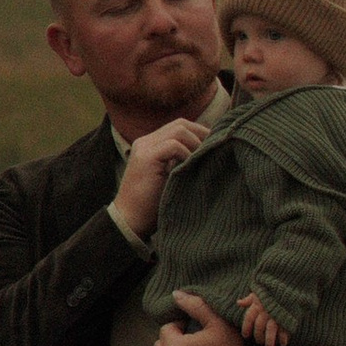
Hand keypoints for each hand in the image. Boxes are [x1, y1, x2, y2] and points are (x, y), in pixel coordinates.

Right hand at [110, 114, 211, 239]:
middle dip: (202, 134)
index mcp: (151, 144)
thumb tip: (210, 153)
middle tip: (215, 149)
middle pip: (181, 123)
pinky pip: (173, 145)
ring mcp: (144, 147)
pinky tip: (190, 168)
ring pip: (179, 130)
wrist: (130, 221)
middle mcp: (146, 141)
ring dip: (196, 143)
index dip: (199, 133)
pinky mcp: (146, 158)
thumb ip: (182, 162)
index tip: (214, 147)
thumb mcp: (171, 177)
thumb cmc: (153, 205)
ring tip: (203, 160)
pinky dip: (186, 154)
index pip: (179, 126)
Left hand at [237, 293, 288, 345]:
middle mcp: (265, 311)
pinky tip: (283, 343)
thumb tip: (239, 302)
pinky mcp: (287, 317)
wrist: (289, 285)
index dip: (246, 328)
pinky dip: (283, 337)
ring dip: (269, 341)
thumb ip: (249, 299)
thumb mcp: (258, 292)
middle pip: (259, 327)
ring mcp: (276, 315)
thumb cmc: (271, 290)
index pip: (248, 318)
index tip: (246, 336)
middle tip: (259, 342)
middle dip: (258, 336)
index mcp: (257, 305)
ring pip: (270, 330)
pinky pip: (284, 329)